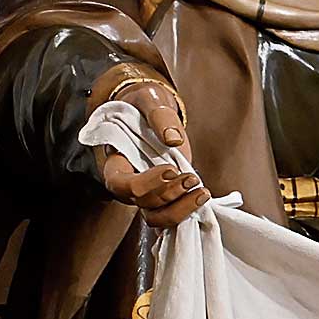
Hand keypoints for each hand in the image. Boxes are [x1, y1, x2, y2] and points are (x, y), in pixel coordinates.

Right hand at [98, 80, 207, 227]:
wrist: (153, 113)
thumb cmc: (145, 106)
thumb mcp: (150, 100)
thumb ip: (159, 116)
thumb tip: (173, 139)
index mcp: (115, 164)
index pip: (122, 185)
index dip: (148, 183)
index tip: (171, 169)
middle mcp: (128, 185)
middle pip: (143, 202)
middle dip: (170, 193)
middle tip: (192, 178)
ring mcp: (147, 194)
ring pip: (157, 218)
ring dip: (181, 209)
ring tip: (201, 192)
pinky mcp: (165, 198)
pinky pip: (172, 216)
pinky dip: (188, 211)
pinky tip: (202, 196)